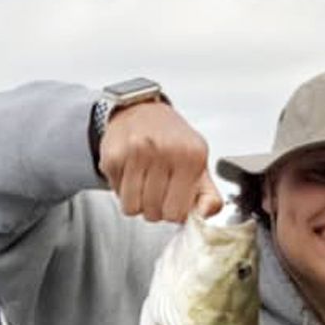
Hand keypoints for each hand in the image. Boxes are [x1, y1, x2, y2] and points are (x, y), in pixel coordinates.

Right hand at [98, 100, 222, 223]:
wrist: (141, 110)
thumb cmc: (171, 140)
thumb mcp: (199, 165)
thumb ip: (209, 196)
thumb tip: (206, 213)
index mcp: (191, 156)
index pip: (177, 213)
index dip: (173, 213)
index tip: (173, 200)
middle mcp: (165, 151)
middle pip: (154, 213)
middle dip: (154, 208)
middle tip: (157, 190)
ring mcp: (137, 153)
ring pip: (132, 207)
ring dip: (137, 202)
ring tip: (143, 182)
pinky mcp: (115, 156)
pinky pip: (116, 194)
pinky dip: (122, 189)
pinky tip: (131, 173)